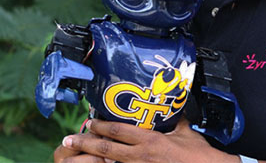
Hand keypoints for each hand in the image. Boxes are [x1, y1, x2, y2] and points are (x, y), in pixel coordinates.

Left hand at [58, 118, 237, 162]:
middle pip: (106, 150)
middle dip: (84, 144)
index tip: (87, 122)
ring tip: (75, 158)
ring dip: (92, 162)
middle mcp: (141, 156)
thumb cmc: (199, 153)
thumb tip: (167, 109)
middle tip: (67, 141)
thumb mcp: (184, 131)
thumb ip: (171, 121)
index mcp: (150, 140)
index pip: (118, 130)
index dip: (100, 125)